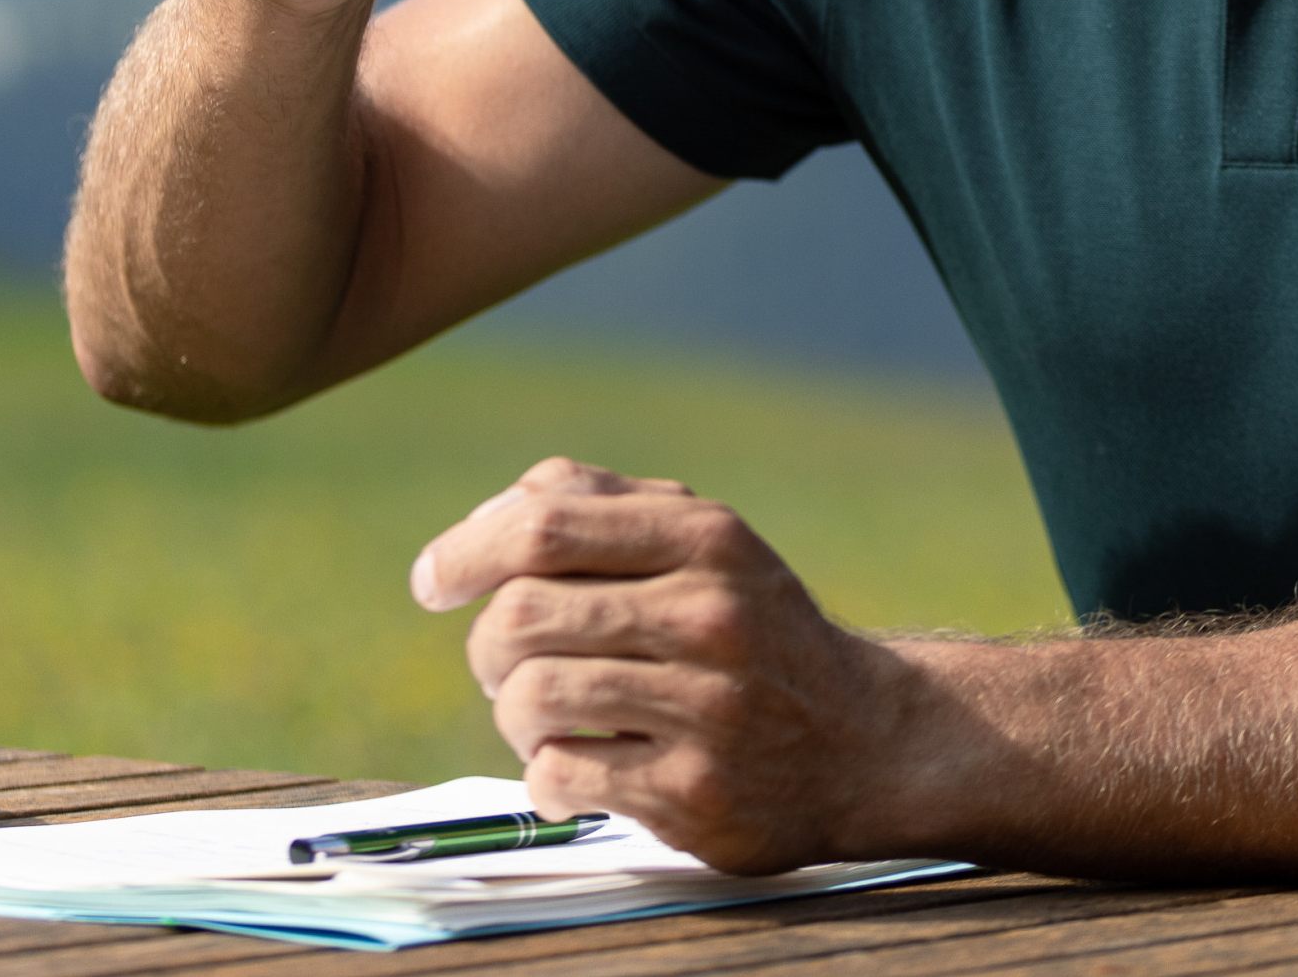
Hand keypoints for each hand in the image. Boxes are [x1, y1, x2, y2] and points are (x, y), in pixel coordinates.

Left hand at [411, 458, 926, 873]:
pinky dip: (546, 775)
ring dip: (512, 713)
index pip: (543, 525)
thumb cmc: (749, 626)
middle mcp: (710, 614)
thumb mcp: (700, 539)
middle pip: (520, 616)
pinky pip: (560, 776)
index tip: (434, 581)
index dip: (465, 551)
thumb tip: (479, 525)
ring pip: (531, 697)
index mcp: (704, 536)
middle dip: (487, 646)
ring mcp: (707, 707)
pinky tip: (580, 767)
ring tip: (546, 718)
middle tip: (507, 665)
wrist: (863, 739)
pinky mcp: (694, 792)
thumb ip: (594, 504)